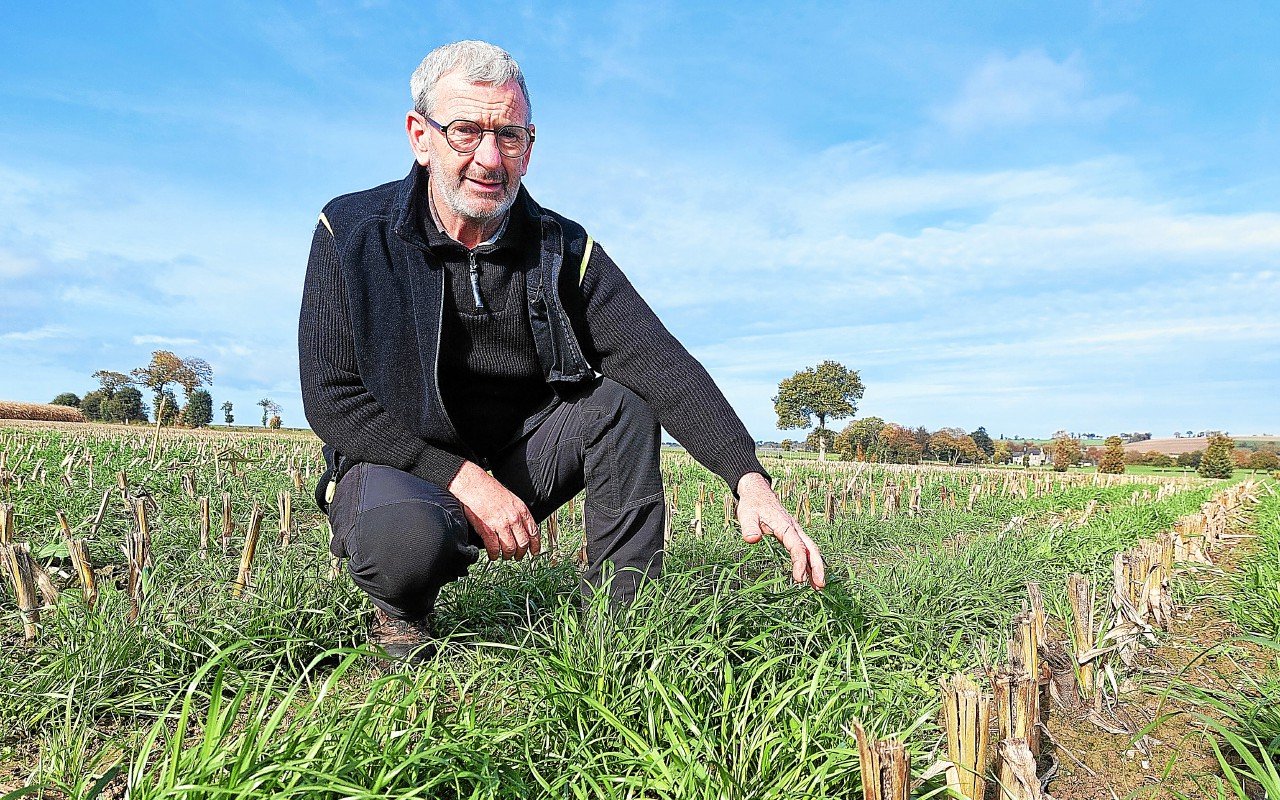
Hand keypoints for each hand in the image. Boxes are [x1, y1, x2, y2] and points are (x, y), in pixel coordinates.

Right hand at [447, 461, 540, 560]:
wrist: (475, 485)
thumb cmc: (491, 490)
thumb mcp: (511, 499)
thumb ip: (518, 513)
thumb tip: (521, 527)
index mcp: (521, 510)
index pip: (533, 531)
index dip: (535, 544)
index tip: (534, 551)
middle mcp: (514, 518)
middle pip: (523, 543)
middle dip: (521, 553)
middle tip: (518, 557)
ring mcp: (501, 524)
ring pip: (510, 548)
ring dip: (508, 555)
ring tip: (505, 556)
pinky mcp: (487, 529)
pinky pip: (494, 548)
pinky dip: (494, 554)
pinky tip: (493, 555)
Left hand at [736, 472, 825, 589]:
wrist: (758, 492)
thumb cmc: (752, 504)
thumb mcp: (746, 514)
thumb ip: (749, 528)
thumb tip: (752, 540)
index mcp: (786, 526)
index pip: (797, 547)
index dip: (799, 563)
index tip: (798, 579)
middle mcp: (795, 529)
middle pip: (811, 549)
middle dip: (817, 567)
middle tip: (819, 586)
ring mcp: (795, 532)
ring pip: (810, 550)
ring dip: (815, 567)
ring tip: (818, 587)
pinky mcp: (792, 535)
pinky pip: (805, 549)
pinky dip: (809, 562)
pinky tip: (809, 575)